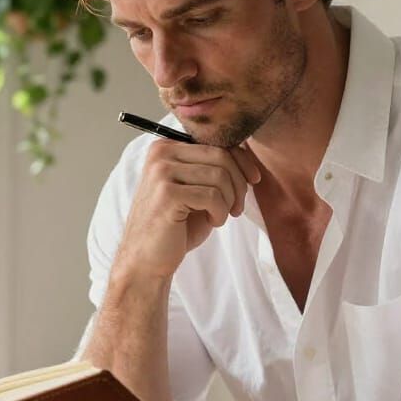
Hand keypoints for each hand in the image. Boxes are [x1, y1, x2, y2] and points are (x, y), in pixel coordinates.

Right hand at [114, 140, 261, 279]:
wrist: (147, 259)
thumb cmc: (176, 226)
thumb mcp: (198, 190)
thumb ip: (215, 168)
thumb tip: (247, 156)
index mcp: (167, 146)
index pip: (217, 141)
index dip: (242, 161)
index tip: (254, 180)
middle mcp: (161, 153)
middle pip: (221, 156)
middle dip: (238, 184)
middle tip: (236, 208)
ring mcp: (161, 172)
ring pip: (219, 176)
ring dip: (228, 201)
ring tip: (220, 216)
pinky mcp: (167, 194)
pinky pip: (212, 196)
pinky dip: (220, 212)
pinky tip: (213, 222)